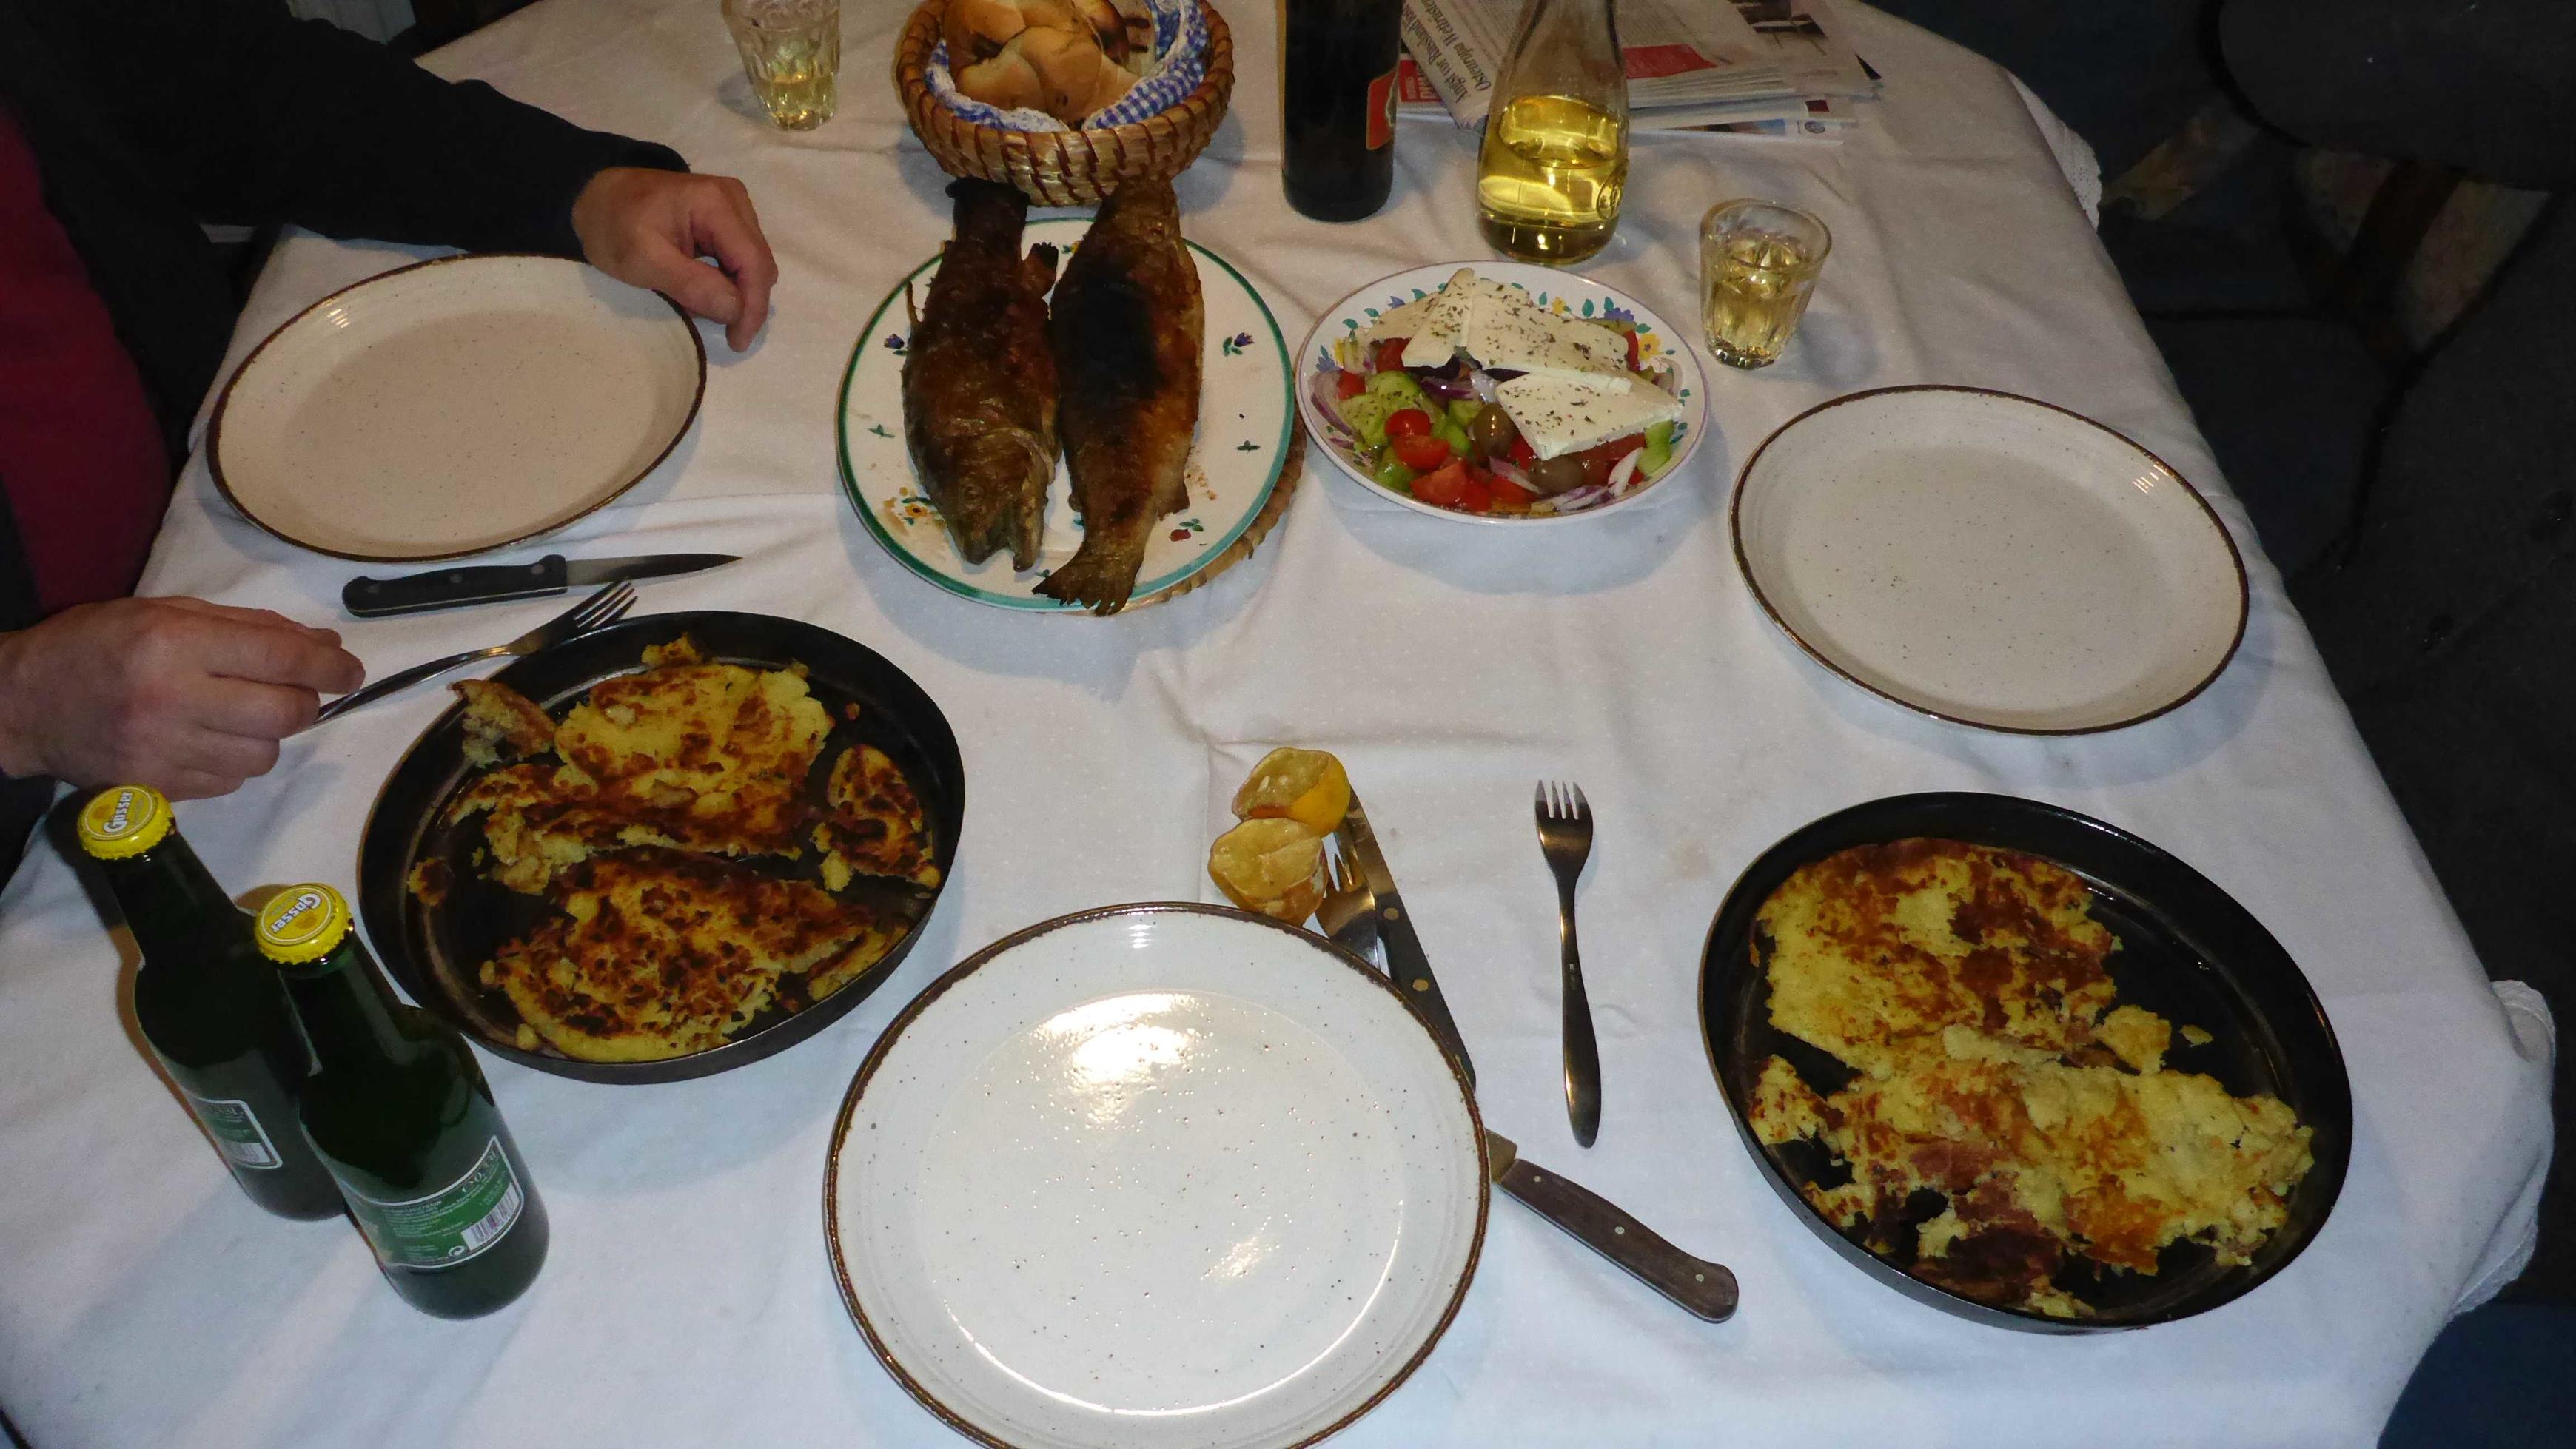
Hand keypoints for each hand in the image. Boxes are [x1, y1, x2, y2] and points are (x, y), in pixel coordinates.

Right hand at [0, 599, 363, 798]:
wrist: (23, 702)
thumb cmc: (98, 644)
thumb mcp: (168, 614)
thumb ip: (251, 629)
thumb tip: (325, 646)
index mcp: (176, 643)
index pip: (283, 661)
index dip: (332, 667)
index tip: (350, 671)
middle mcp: (173, 699)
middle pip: (286, 715)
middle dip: (306, 704)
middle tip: (295, 693)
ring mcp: (163, 750)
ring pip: (263, 755)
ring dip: (268, 736)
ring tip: (236, 715)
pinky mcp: (157, 789)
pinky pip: (231, 782)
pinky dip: (235, 761)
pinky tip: (208, 740)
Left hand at [571, 167, 779, 350]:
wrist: (596, 197)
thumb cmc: (613, 225)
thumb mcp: (643, 259)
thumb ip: (691, 284)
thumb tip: (736, 310)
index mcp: (716, 202)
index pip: (753, 262)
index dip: (752, 306)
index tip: (737, 341)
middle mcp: (734, 200)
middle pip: (759, 264)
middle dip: (743, 302)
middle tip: (716, 329)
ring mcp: (733, 208)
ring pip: (753, 265)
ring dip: (733, 293)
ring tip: (698, 303)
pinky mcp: (727, 219)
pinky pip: (740, 259)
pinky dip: (726, 282)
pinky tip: (702, 289)